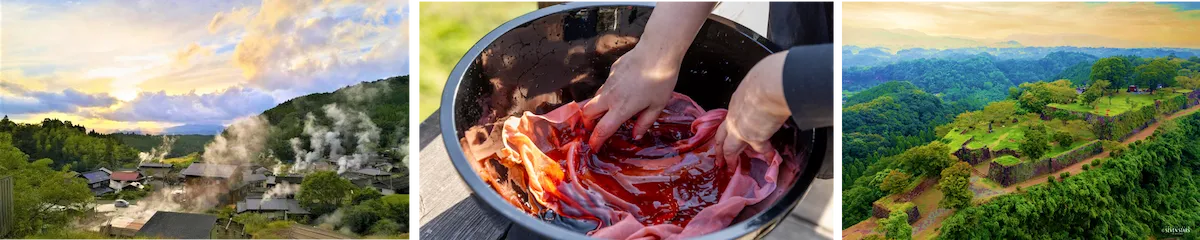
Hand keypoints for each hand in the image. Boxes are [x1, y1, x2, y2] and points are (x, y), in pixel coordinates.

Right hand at [581, 0, 715, 148]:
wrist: (658, 51)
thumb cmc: (661, 80)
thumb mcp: (657, 106)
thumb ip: (644, 122)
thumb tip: (635, 135)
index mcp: (621, 108)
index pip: (602, 129)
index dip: (596, 140)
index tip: (593, 147)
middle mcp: (610, 96)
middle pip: (588, 112)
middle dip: (588, 122)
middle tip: (596, 127)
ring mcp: (609, 81)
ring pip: (596, 97)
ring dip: (598, 107)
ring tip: (611, 110)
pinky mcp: (612, 70)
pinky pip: (606, 85)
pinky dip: (609, 92)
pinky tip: (625, 89)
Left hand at [714, 51, 790, 166]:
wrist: (768, 85)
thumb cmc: (765, 79)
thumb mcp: (758, 83)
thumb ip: (760, 90)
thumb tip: (772, 89)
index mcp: (736, 101)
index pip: (730, 117)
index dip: (729, 127)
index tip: (728, 134)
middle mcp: (733, 116)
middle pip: (721, 135)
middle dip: (719, 147)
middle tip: (718, 159)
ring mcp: (740, 129)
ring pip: (730, 148)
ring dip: (730, 159)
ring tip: (731, 168)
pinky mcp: (754, 137)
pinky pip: (761, 150)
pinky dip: (767, 156)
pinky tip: (770, 161)